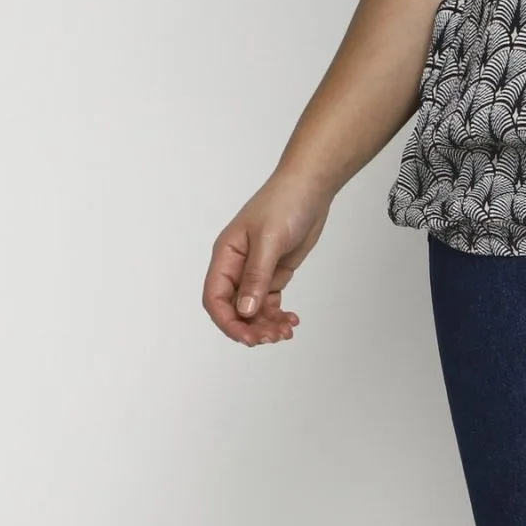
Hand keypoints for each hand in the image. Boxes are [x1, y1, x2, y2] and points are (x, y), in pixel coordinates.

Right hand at [202, 171, 331, 345]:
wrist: (310, 187)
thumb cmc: (284, 203)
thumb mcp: (269, 240)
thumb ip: (256, 276)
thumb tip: (244, 311)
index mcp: (226, 256)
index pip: (215, 297)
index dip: (227, 321)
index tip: (248, 337)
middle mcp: (237, 267)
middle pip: (234, 309)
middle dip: (251, 327)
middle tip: (273, 337)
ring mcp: (256, 271)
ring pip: (253, 309)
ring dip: (266, 324)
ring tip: (286, 332)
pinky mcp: (274, 272)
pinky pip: (269, 301)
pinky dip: (278, 315)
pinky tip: (292, 320)